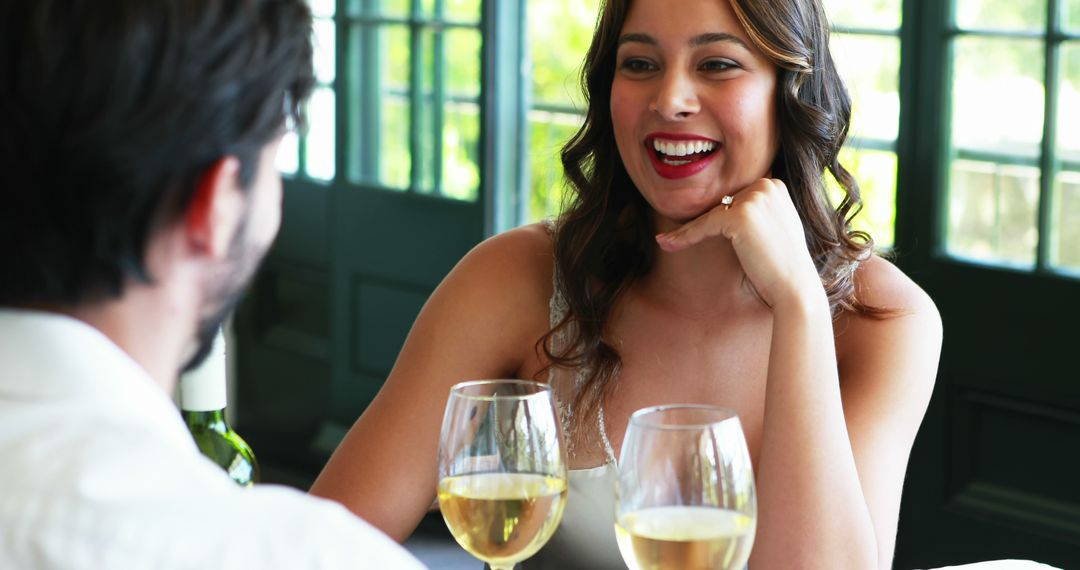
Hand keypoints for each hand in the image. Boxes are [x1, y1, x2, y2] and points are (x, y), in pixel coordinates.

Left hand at [654, 178, 824, 310]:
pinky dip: (685, 236)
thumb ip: (757, 212)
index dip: (717, 217)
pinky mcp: (740, 215)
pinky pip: (704, 225)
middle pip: (722, 203)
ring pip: (711, 214)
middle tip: (675, 239)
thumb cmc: (782, 265)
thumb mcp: (774, 227)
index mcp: (774, 185)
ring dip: (690, 230)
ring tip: (668, 241)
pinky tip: (667, 243)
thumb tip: (726, 210)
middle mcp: (766, 185)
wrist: (794, 287)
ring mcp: (754, 198)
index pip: (735, 198)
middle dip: (704, 223)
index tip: (691, 229)